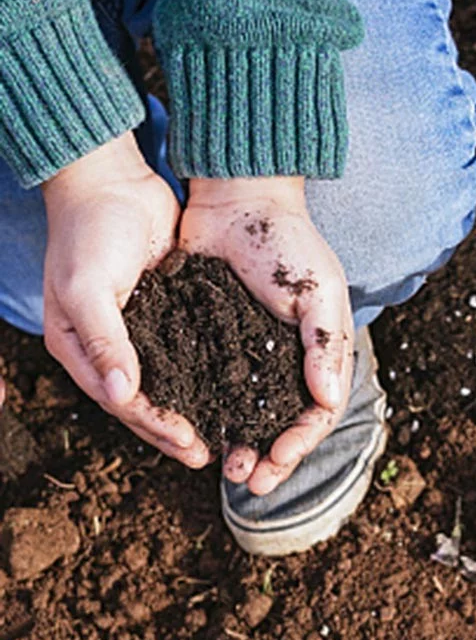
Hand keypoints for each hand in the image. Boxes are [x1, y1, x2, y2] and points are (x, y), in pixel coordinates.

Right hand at [39, 134, 203, 464]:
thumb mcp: (87, 286)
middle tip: (213, 456)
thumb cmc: (89, 231)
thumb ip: (104, 340)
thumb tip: (123, 396)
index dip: (156, 426)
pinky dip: (205, 379)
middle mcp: (107, 349)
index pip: (121, 401)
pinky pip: (187, 357)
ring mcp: (138, 334)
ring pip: (169, 386)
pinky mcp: (167, 316)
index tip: (190, 445)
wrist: (111, 182)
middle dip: (178, 432)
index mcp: (78, 348)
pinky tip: (233, 394)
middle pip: (146, 404)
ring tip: (227, 438)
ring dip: (195, 412)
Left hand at [179, 177, 353, 494]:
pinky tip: (194, 428)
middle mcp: (287, 362)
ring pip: (245, 413)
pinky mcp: (212, 340)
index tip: (275, 464)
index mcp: (320, 355)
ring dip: (237, 443)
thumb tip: (327, 401)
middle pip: (282, 424)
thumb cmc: (287, 242)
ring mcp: (249, 354)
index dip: (299, 445)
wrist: (237, 199)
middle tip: (248, 480)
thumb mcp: (318, 293)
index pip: (317, 414)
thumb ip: (325, 345)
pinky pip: (211, 385)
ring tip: (221, 464)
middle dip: (268, 457)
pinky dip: (207, 411)